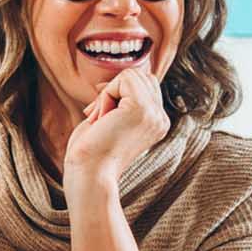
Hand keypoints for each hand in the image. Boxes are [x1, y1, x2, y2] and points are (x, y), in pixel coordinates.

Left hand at [63, 65, 170, 188]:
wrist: (90, 175)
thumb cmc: (92, 152)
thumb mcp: (114, 121)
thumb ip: (124, 101)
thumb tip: (121, 77)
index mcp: (157, 123)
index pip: (145, 84)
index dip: (119, 92)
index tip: (103, 117)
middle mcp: (161, 119)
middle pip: (140, 75)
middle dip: (114, 90)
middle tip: (102, 120)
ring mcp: (154, 114)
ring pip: (131, 75)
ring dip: (108, 94)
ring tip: (103, 121)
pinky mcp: (141, 109)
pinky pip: (122, 80)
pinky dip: (105, 96)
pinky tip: (102, 119)